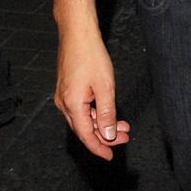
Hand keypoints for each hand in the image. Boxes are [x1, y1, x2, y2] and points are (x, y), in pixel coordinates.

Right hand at [55, 30, 130, 158]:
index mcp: (72, 104)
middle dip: (105, 136)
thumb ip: (106, 114)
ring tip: (123, 125)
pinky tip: (108, 113)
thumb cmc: (91, 56)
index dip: (99, 148)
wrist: (77, 34)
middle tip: (126, 136)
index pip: (86, 135)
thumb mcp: (105, 87)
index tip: (110, 156)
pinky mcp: (67, 90)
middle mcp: (64, 103)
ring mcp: (64, 96)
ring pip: (83, 119)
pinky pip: (81, 109)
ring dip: (102, 124)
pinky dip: (95, 114)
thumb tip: (109, 135)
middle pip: (84, 129)